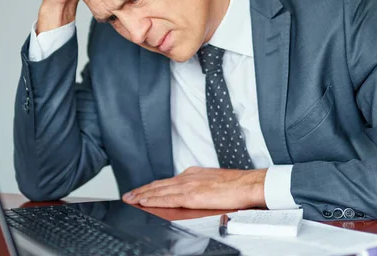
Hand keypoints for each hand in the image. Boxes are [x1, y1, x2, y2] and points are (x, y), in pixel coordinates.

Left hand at [122, 167, 266, 208]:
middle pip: (159, 184)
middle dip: (142, 190)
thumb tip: (195, 195)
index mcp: (194, 174)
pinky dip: (153, 199)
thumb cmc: (236, 186)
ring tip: (130, 199)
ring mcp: (188, 185)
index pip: (168, 181)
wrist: (248, 184)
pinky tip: (144, 202)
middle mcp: (188, 177)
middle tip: (128, 195)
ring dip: (142, 194)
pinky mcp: (191, 195)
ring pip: (159, 190)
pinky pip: (167, 198)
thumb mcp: (214, 182)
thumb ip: (201, 187)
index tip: (142, 190)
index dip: (153, 186)